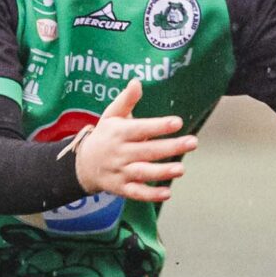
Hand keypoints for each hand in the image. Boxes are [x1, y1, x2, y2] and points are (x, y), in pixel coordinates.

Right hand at [72, 80, 195, 203]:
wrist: (83, 164)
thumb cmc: (105, 135)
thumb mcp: (111, 115)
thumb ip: (126, 100)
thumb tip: (137, 81)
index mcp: (119, 132)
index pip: (140, 128)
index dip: (159, 126)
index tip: (178, 122)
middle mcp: (120, 152)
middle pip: (147, 150)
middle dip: (171, 147)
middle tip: (193, 142)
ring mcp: (120, 171)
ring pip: (142, 172)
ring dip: (162, 172)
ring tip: (181, 169)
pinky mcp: (121, 188)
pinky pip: (136, 193)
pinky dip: (150, 195)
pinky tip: (167, 193)